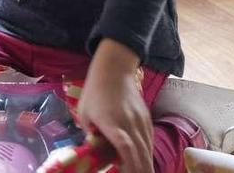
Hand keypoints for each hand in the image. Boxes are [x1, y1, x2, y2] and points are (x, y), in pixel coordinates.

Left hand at [78, 39, 152, 172]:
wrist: (114, 70)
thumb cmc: (94, 92)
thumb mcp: (84, 113)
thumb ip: (89, 133)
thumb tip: (93, 149)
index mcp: (112, 123)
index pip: (124, 147)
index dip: (129, 163)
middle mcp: (129, 123)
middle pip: (140, 152)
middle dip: (142, 169)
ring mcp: (140, 121)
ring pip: (147, 148)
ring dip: (147, 163)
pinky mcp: (146, 118)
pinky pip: (149, 139)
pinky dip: (148, 152)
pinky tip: (147, 161)